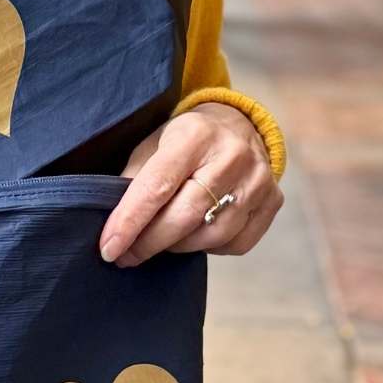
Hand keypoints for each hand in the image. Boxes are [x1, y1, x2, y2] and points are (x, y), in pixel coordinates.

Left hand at [98, 102, 282, 267]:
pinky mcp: (272, 201)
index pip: (157, 187)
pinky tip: (196, 234)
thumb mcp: (154, 144)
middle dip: (149, 243)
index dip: (130, 222)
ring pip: (210, 236)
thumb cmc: (185, 139)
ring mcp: (257, 179)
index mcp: (194, 134)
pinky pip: (236, 243)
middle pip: (185, 216)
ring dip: (178, 247)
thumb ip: (135, 179)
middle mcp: (232, 155)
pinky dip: (210, 247)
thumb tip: (115, 226)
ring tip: (160, 242)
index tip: (109, 249)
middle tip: (126, 256)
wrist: (237, 126)